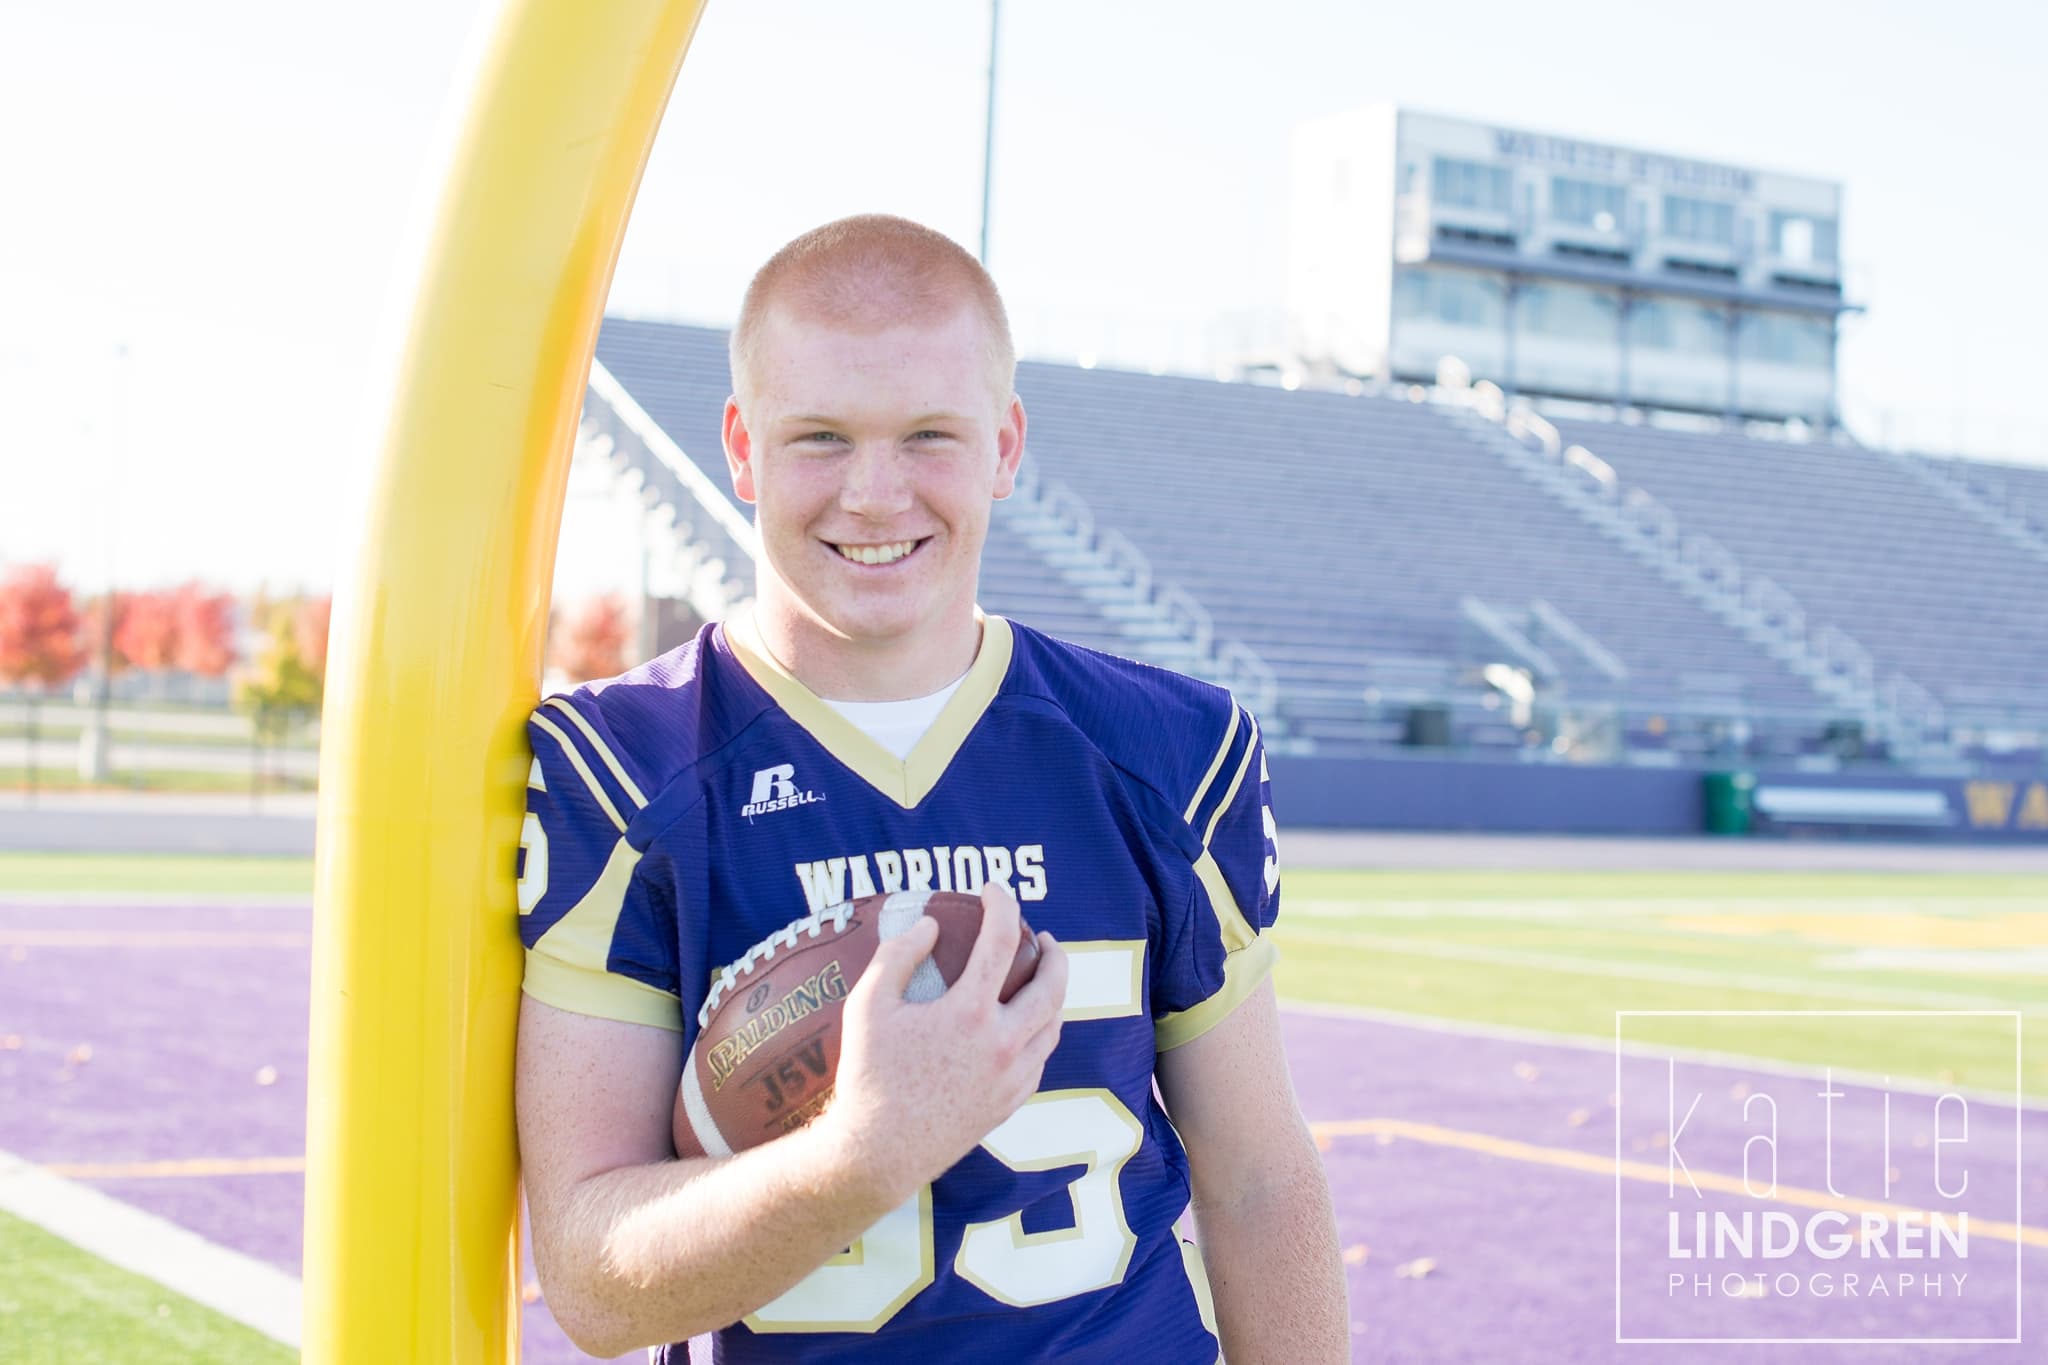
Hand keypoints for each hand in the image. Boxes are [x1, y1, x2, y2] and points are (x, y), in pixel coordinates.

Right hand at [821, 880, 1067, 1205]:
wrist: (878, 1154)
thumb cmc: (867, 1077)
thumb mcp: (866, 1007)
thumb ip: (897, 955)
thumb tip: (929, 925)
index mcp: (969, 1013)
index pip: (1000, 940)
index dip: (1002, 904)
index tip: (993, 890)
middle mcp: (1002, 1044)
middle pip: (1052, 984)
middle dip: (1054, 952)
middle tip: (1042, 937)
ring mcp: (1012, 1077)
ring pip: (1054, 1024)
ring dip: (1053, 992)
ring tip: (1038, 977)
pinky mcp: (1010, 1103)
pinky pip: (1040, 1059)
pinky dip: (1040, 1032)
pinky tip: (1023, 1026)